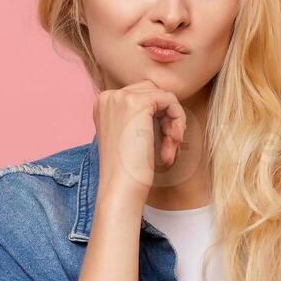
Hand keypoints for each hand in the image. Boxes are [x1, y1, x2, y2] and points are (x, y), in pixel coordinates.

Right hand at [92, 81, 186, 206]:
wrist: (120, 188)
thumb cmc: (127, 170)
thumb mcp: (129, 136)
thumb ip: (138, 116)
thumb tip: (166, 100)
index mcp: (103, 104)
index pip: (141, 95)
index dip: (158, 116)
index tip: (164, 142)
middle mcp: (108, 97)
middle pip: (153, 92)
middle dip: (167, 117)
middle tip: (170, 143)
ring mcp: (120, 98)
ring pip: (163, 96)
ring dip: (174, 121)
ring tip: (171, 147)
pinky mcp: (137, 103)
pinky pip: (170, 100)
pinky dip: (178, 119)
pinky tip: (173, 141)